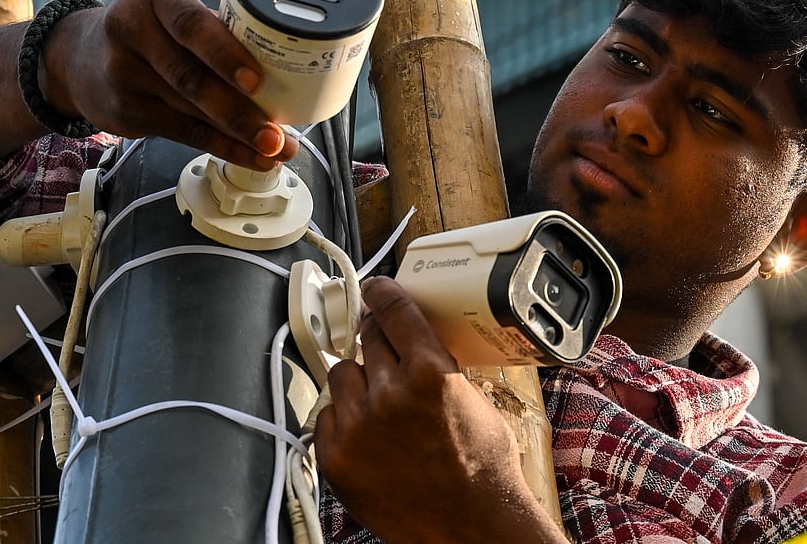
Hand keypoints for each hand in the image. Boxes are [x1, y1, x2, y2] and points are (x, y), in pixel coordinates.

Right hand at [43, 0, 298, 168]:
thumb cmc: (152, 31)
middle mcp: (132, 31)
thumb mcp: (173, 11)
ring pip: (190, 111)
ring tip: (278, 148)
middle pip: (191, 77)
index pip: (191, 23)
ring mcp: (123, 74)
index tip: (256, 80)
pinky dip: (223, 147)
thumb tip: (288, 69)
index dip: (224, 53)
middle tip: (278, 132)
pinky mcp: (125, 112)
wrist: (81, 57)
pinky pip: (183, 133)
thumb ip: (216, 30)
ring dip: (239, 135)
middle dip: (240, 110)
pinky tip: (253, 157)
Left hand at [315, 278, 568, 543]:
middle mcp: (389, 392)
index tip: (373, 287)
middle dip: (376, 345)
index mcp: (428, 371)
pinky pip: (325, 416)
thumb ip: (434, 364)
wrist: (470, 527)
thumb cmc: (481, 470)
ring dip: (358, 385)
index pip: (392, 309)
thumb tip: (409, 339)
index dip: (381, 292)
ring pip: (341, 375)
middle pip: (365, 339)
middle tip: (386, 360)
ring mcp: (358, 425)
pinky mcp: (336, 455)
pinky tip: (368, 437)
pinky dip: (342, 422)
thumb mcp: (471, 398)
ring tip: (381, 410)